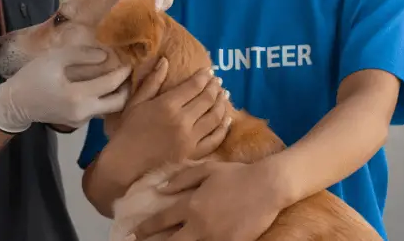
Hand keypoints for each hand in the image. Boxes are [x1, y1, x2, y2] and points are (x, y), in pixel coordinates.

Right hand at [0, 47, 131, 132]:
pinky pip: (96, 111)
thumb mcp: (54, 59)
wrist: (14, 104)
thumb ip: (81, 55)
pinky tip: (100, 87)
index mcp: (77, 96)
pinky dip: (102, 99)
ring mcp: (81, 121)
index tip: (130, 62)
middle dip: (126, 88)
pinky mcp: (77, 124)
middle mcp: (83, 112)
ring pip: (108, 109)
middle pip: (117, 104)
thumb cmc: (32, 77)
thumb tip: (105, 57)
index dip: (123, 72)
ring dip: (115, 94)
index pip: (110, 84)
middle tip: (128, 74)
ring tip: (116, 78)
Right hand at [105, 61, 231, 180]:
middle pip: (207, 100)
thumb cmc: (128, 130)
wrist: (126, 163)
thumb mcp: (136, 102)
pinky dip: (223, 128)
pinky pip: (215, 139)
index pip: (194, 86)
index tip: (208, 71)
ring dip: (222, 104)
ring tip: (224, 95)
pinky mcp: (194, 154)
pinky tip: (227, 120)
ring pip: (215, 117)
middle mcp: (183, 120)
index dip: (204, 77)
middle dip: (214, 87)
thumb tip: (165, 61)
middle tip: (218, 81)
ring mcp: (191, 139)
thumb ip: (152, 81)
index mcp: (167, 105)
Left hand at [132, 161, 286, 240]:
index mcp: (191, 205)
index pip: (161, 221)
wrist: (268, 185)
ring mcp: (215, 238)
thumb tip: (160, 189)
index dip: (145, 229)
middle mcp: (199, 224)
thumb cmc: (237, 174)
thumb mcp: (207, 169)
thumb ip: (181, 179)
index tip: (134, 233)